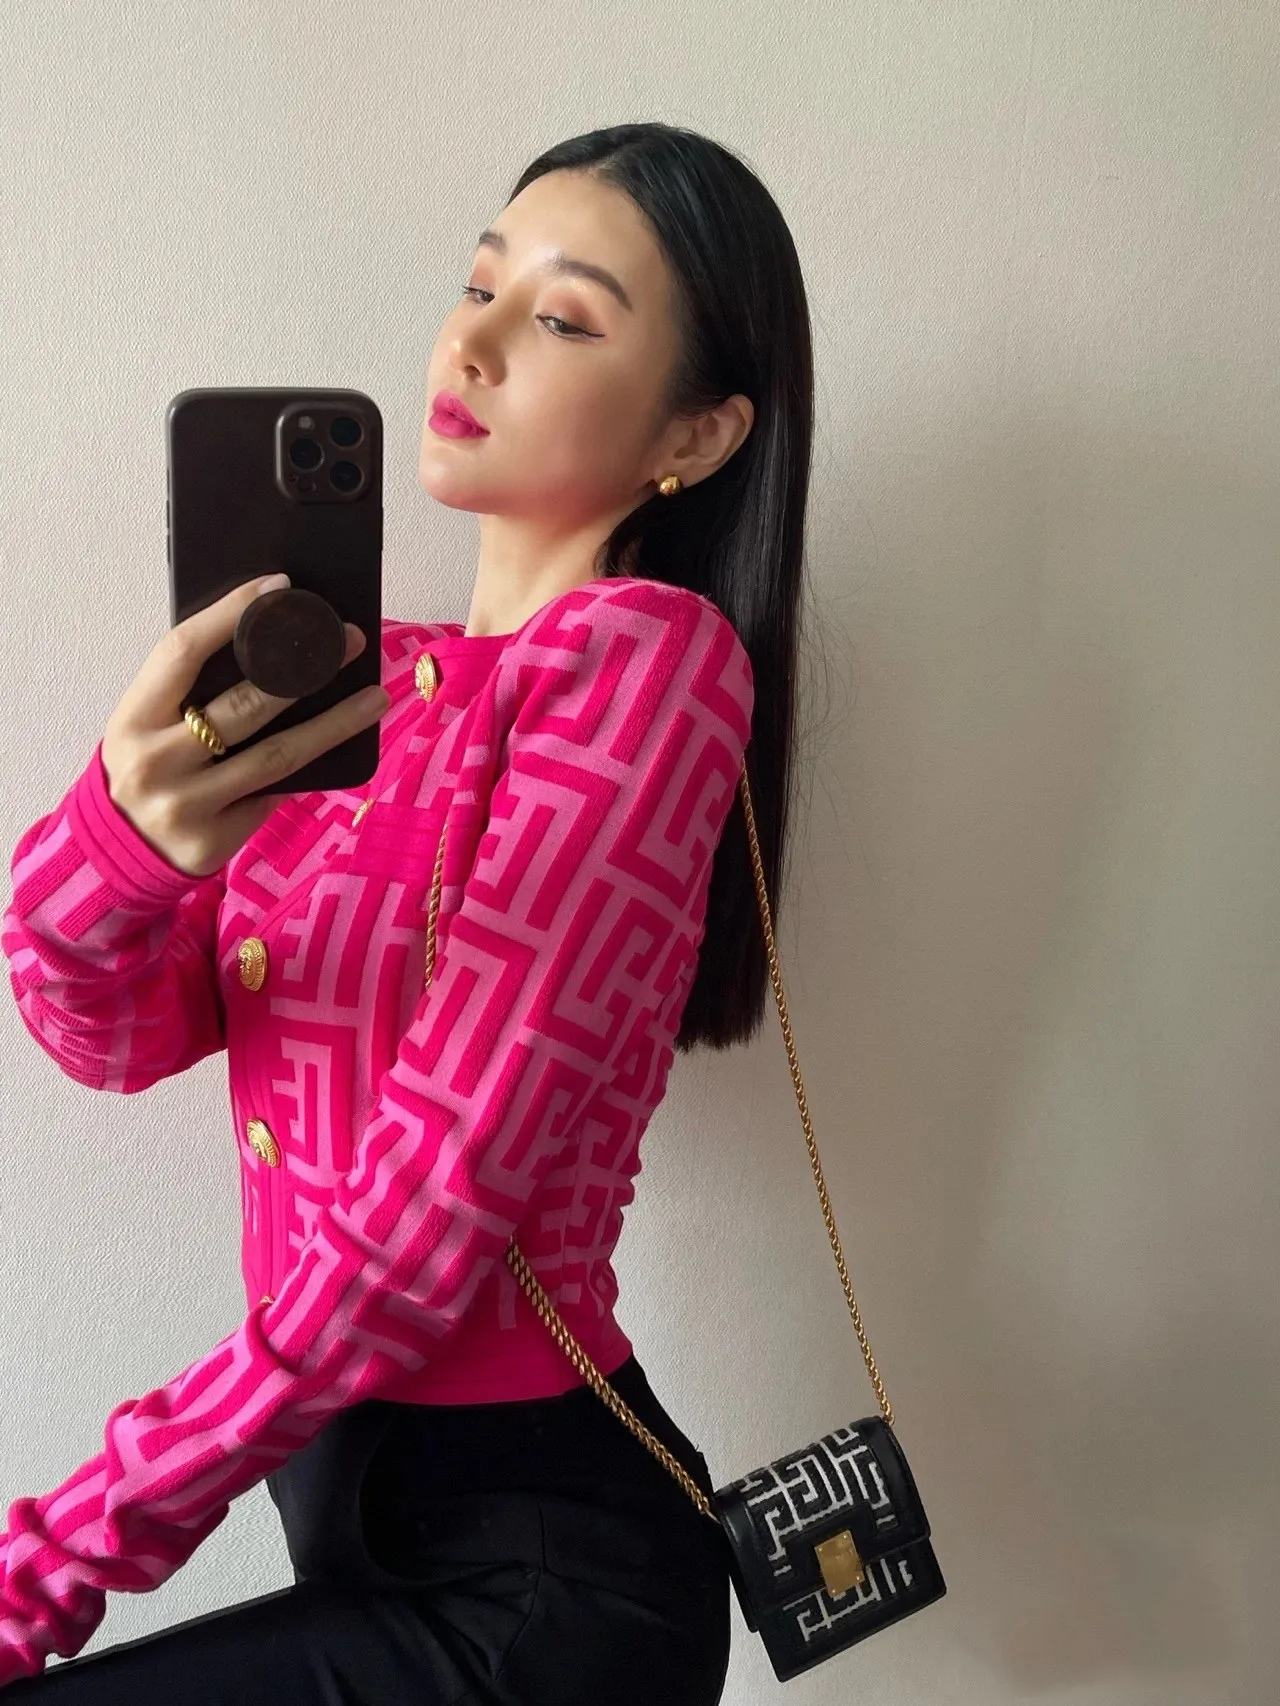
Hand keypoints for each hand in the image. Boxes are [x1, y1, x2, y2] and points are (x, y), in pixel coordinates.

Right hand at [100, 574, 389, 877]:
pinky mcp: (213, 840)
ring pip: (276, 755)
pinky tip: (341, 749)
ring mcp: (185, 805)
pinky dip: (306, 770)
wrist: (116, 852)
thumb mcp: (145, 726)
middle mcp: (155, 762)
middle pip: (244, 705)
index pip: (183, 651)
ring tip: (374, 698)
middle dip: (304, 669)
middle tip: (351, 642)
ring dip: (334, 724)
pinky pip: (274, 795)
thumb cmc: (145, 768)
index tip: (279, 587)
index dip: (231, 614)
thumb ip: (190, 693)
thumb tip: (272, 644)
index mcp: (132, 718)